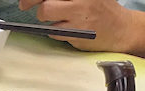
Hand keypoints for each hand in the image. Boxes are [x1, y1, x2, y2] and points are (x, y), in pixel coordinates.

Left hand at [18, 0, 135, 52]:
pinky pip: (54, 32)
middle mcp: (81, 0)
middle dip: (30, 3)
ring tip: (59, 18)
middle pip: (45, 5)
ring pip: (46, 16)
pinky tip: (68, 28)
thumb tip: (36, 0)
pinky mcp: (77, 33)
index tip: (26, 1)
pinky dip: (55, 31)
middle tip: (25, 5)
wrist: (120, 28)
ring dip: (45, 19)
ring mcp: (79, 16)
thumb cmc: (98, 9)